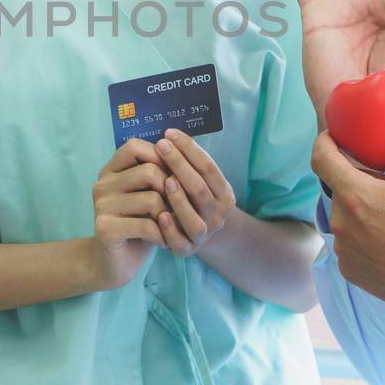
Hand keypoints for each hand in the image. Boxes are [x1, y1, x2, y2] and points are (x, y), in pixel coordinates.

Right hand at [87, 139, 168, 289]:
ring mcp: (101, 206)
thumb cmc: (137, 226)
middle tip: (175, 209)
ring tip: (168, 226)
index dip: (160, 157)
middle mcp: (102, 184)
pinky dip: (161, 234)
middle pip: (149, 171)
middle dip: (171, 191)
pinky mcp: (106, 228)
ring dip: (168, 215)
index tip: (174, 177)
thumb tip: (181, 153)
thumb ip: (155, 174)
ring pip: (151, 199)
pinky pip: (146, 224)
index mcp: (110, 171)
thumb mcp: (146, 195)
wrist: (115, 264)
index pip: (135, 147)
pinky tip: (161, 241)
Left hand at [154, 128, 236, 255]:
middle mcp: (217, 215)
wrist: (198, 235)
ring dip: (179, 199)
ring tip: (164, 179)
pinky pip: (180, 242)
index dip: (190, 149)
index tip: (170, 133)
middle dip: (179, 165)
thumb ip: (190, 164)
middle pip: (200, 189)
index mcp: (224, 194)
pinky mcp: (187, 251)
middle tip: (160, 146)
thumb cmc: (193, 199)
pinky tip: (159, 215)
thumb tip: (170, 134)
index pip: (209, 168)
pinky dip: (171, 230)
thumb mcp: (200, 181)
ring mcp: (203, 234)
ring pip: (194, 219)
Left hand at [311, 86, 384, 318]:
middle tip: (383, 176)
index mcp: (355, 197)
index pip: (320, 158)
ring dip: (361, 208)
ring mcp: (344, 251)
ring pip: (345, 217)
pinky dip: (364, 235)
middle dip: (356, 178)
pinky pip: (350, 244)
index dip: (325, 141)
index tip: (336, 136)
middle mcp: (342, 225)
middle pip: (338, 188)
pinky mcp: (353, 272)